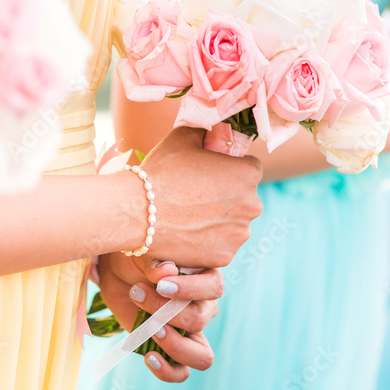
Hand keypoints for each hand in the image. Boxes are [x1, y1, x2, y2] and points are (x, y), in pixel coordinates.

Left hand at [97, 253, 222, 381]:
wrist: (117, 275)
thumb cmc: (136, 259)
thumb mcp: (142, 254)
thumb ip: (155, 262)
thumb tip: (168, 270)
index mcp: (205, 278)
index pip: (213, 288)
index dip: (190, 290)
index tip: (161, 286)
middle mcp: (204, 307)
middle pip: (201, 319)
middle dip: (167, 312)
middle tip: (138, 295)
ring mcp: (191, 333)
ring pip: (202, 356)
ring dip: (176, 345)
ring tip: (151, 330)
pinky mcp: (172, 350)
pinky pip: (182, 373)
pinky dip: (167, 370)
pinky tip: (149, 357)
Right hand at [137, 127, 261, 267]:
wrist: (137, 212)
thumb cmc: (161, 171)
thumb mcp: (185, 137)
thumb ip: (208, 133)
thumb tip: (216, 133)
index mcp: (249, 174)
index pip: (249, 168)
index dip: (229, 169)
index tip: (210, 174)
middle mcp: (252, 205)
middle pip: (244, 198)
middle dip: (226, 196)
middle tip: (196, 195)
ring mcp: (239, 234)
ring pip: (234, 223)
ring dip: (219, 220)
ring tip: (189, 215)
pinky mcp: (225, 256)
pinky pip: (221, 245)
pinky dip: (209, 241)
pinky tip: (188, 232)